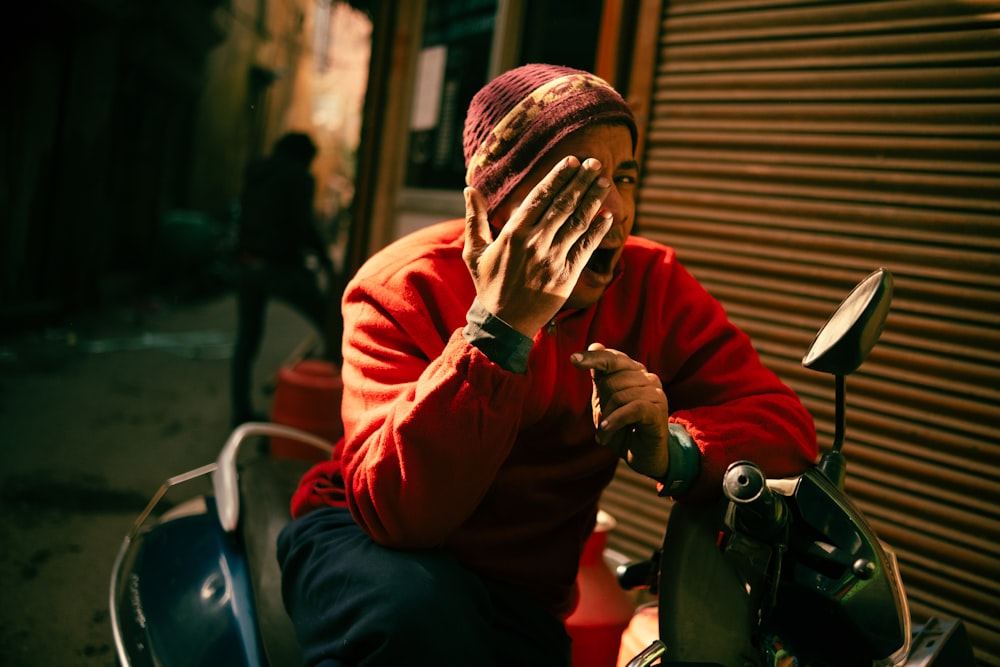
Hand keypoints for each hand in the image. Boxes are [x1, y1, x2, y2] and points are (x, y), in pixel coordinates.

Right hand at [463, 157, 612, 336]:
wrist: (503, 324)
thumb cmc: (488, 285)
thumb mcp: (474, 252)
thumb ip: (474, 220)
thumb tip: (469, 190)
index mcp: (514, 233)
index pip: (540, 197)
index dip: (558, 177)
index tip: (572, 161)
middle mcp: (536, 242)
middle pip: (563, 204)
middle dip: (581, 181)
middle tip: (595, 164)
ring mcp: (554, 259)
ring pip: (578, 222)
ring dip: (593, 200)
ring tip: (604, 182)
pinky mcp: (567, 276)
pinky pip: (586, 248)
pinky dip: (598, 231)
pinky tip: (607, 217)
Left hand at [571, 343, 669, 477]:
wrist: (642, 455)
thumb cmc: (622, 426)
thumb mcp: (606, 400)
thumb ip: (601, 375)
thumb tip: (595, 344)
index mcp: (633, 371)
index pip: (612, 358)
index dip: (594, 358)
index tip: (573, 359)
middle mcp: (647, 377)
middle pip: (612, 380)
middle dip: (602, 404)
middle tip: (604, 421)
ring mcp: (656, 392)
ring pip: (620, 396)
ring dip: (607, 418)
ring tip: (607, 432)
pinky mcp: (658, 410)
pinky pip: (631, 408)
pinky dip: (615, 421)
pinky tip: (606, 432)